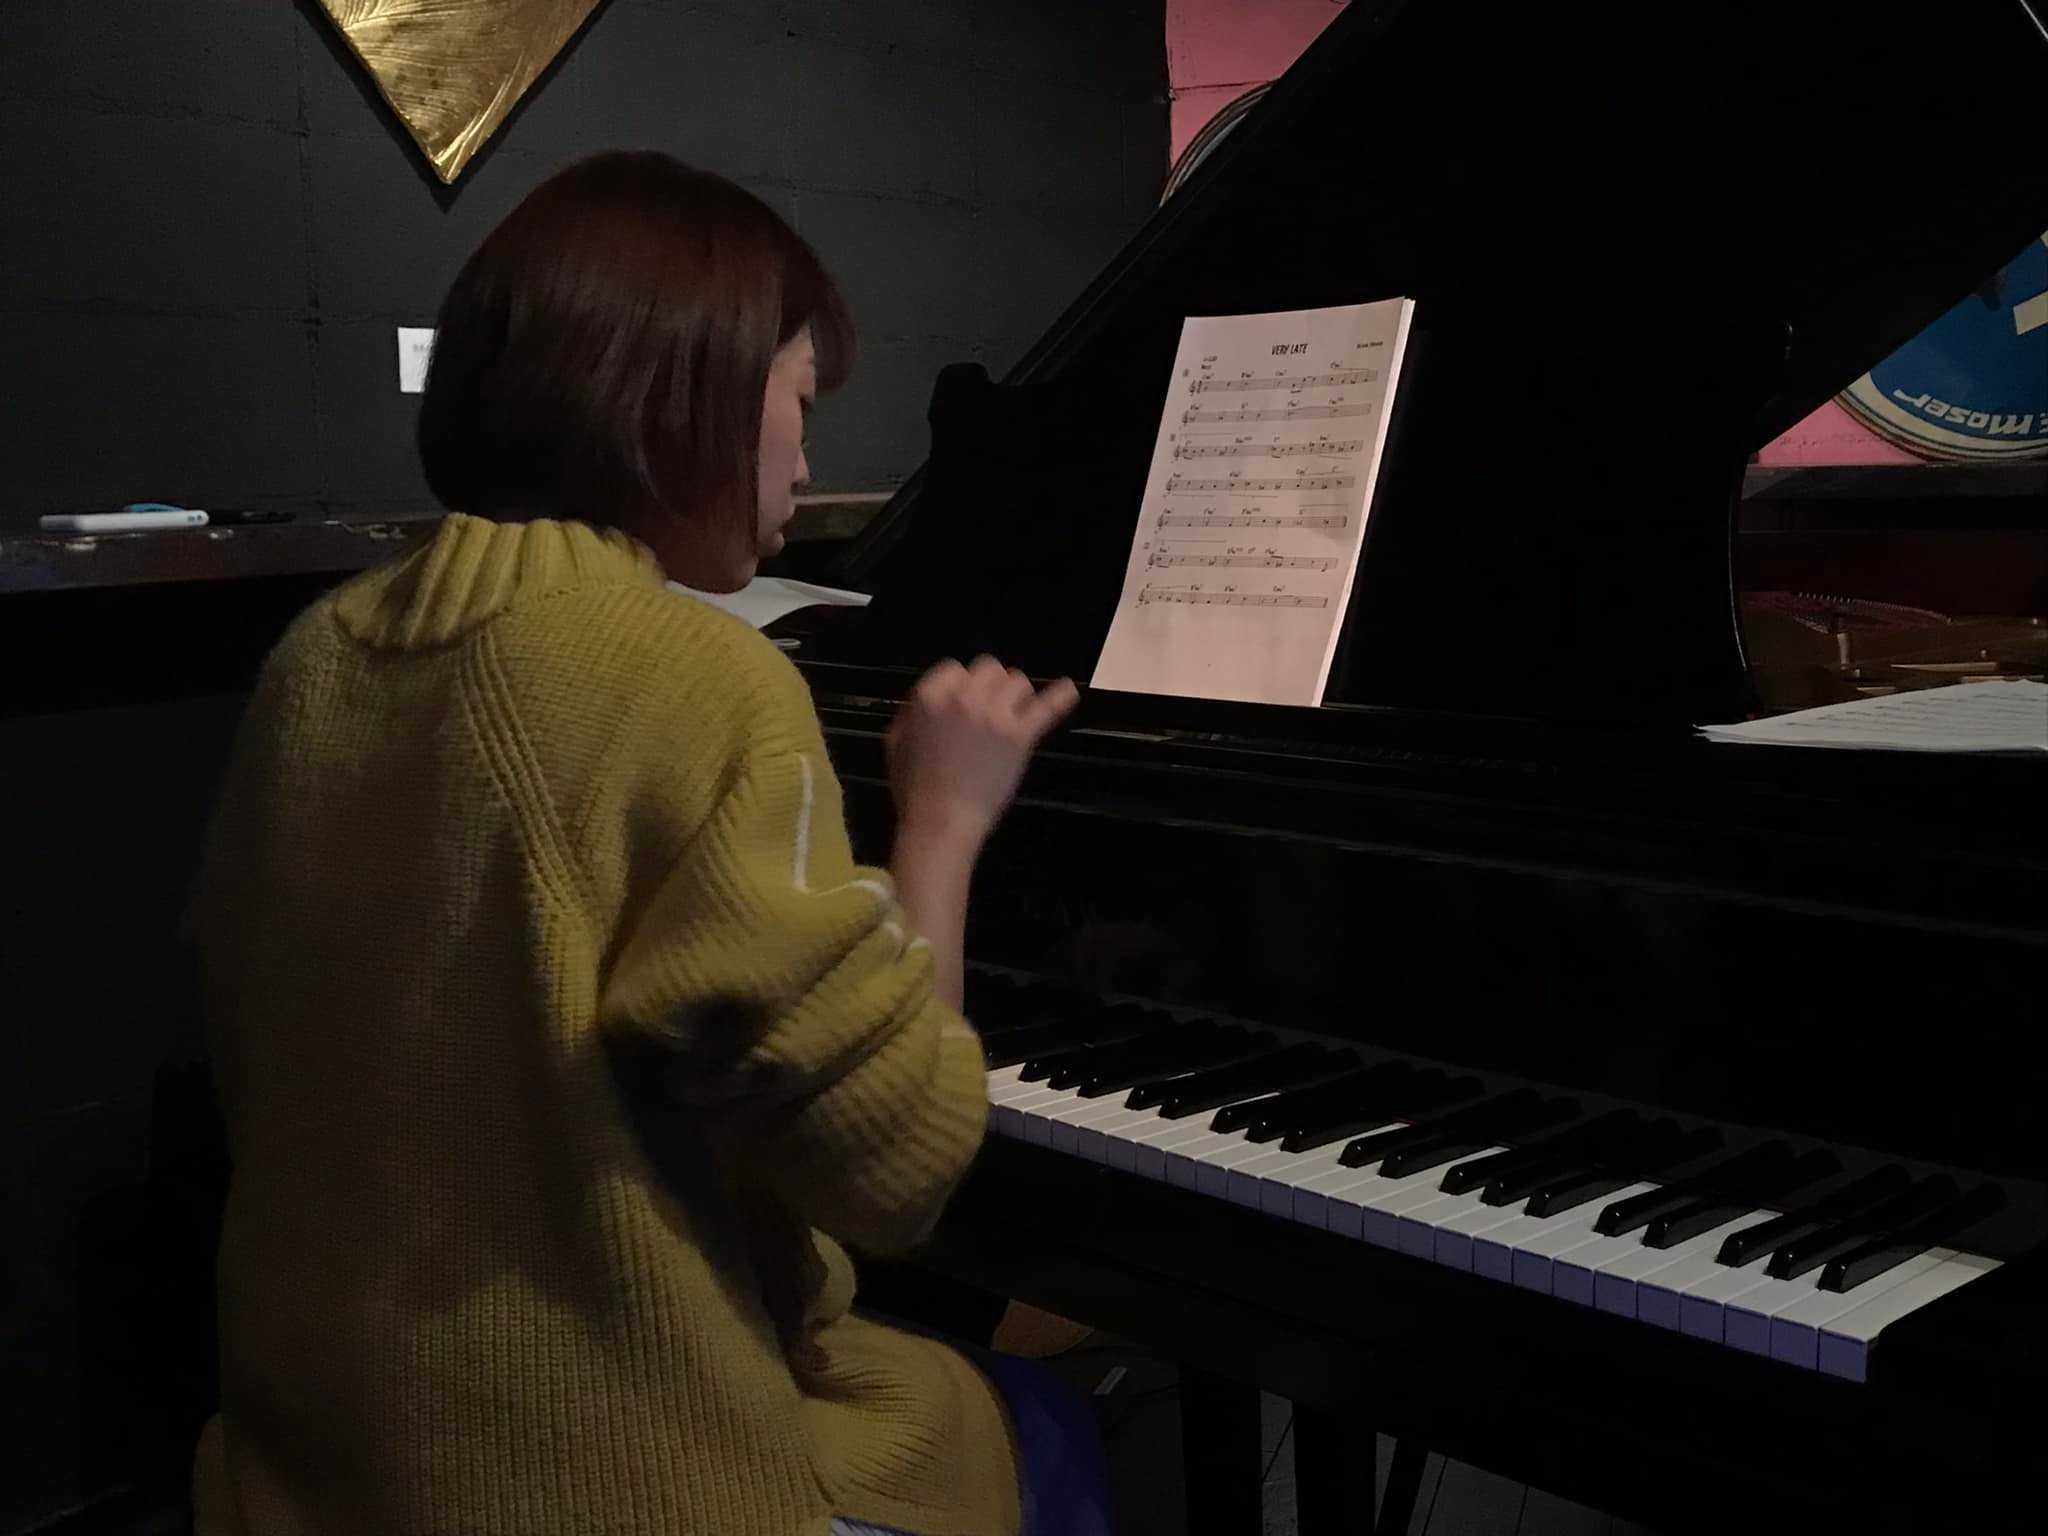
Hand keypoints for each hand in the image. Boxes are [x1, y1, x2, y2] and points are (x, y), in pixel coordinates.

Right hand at [886, 655, 1079, 852]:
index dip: (960, 685)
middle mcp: (964, 697)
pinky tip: (1068, 689)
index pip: (954, 668)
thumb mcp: (895, 742)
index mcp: (929, 695)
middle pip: (989, 669)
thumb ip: (912, 711)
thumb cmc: (913, 789)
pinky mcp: (1020, 736)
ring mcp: (995, 714)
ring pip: (1018, 682)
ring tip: (1012, 714)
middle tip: (988, 710)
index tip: (964, 704)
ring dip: (1015, 696)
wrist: (941, 823)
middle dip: (989, 686)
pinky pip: (1047, 707)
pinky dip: (1060, 696)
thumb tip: (929, 697)